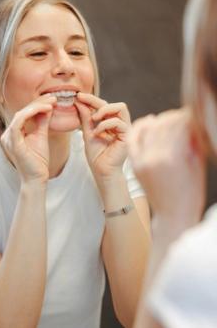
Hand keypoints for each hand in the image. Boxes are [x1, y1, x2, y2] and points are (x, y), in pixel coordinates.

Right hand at [0, 94, 56, 183]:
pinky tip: (46, 109)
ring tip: (52, 102)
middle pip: (23, 111)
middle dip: (39, 103)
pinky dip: (32, 113)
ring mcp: (8, 138)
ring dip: (37, 106)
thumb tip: (48, 107)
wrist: (37, 178)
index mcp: (14, 132)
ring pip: (21, 114)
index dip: (38, 105)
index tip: (53, 100)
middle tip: (54, 98)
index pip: (25, 113)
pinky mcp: (13, 142)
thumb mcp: (42, 136)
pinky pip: (19, 121)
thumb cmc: (39, 161)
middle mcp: (8, 134)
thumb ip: (42, 122)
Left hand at [75, 92, 130, 181]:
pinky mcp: (127, 135)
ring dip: (104, 110)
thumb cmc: (96, 155)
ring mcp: (125, 128)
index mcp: (111, 122)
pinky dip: (106, 125)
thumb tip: (79, 101)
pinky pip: (119, 122)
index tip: (78, 95)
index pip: (103, 105)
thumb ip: (85, 118)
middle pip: (113, 103)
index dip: (91, 98)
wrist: (102, 171)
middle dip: (96, 100)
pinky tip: (97, 133)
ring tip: (94, 119)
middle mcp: (120, 123)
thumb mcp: (87, 132)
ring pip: (121, 107)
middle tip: (82, 102)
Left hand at [127, 108, 205, 224]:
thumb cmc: (191, 193)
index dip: (184, 117)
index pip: (176, 126)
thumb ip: (192, 142)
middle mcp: (154, 157)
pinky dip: (140, 128)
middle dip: (171, 117)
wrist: (173, 216)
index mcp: (172, 158)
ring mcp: (142, 161)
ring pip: (146, 130)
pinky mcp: (136, 165)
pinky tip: (148, 123)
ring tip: (165, 119)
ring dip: (156, 121)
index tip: (189, 114)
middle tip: (179, 116)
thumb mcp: (196, 165)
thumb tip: (189, 123)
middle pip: (161, 125)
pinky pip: (134, 140)